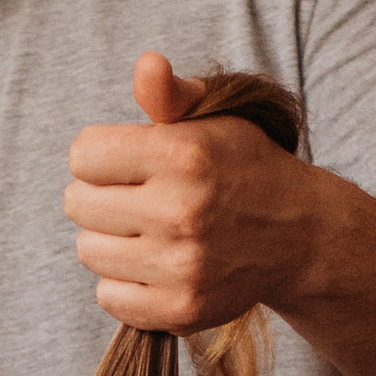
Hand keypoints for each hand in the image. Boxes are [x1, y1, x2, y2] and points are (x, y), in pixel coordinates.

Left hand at [63, 50, 323, 333]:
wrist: (298, 234)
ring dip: (109, 240)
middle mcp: (181, 212)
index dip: (100, 155)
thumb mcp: (214, 117)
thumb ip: (170, 95)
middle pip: (77, 204)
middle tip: (137, 197)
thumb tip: (147, 65)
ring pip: (88, 251)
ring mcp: (181, 267)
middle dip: (100, 196)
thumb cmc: (242, 166)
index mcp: (183, 155)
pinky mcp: (181, 309)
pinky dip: (124, 283)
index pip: (83, 155)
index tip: (126, 162)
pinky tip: (155, 264)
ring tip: (147, 231)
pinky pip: (108, 296)